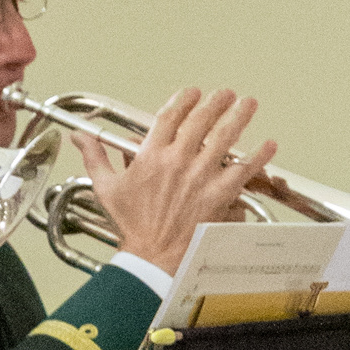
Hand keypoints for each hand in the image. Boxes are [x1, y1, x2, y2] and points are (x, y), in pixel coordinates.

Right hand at [70, 87, 274, 275]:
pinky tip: (269, 144)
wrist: (151, 257)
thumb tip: (80, 137)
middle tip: (226, 93)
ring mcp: (199, 177)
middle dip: (216, 102)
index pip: (169, 117)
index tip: (192, 92)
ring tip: (248, 103)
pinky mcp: (217, 195)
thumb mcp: (106, 188)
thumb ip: (96, 157)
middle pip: (201, 121)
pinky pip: (242, 171)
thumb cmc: (131, 226)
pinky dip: (258, 157)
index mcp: (151, 156)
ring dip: (239, 117)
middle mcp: (177, 161)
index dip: (183, 100)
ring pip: (224, 138)